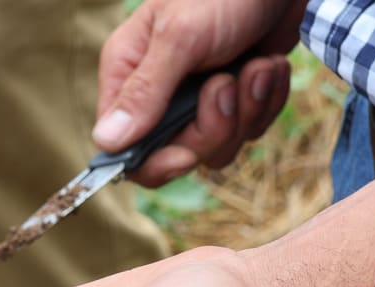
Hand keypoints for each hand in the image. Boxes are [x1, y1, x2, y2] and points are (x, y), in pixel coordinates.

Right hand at [93, 0, 306, 185]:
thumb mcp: (180, 37)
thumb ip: (145, 92)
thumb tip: (105, 141)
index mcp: (129, 75)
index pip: (125, 149)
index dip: (156, 161)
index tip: (186, 151)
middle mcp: (160, 94)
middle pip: (177, 154)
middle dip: (214, 127)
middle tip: (228, 83)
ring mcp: (200, 100)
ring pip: (218, 147)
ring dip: (248, 109)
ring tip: (258, 65)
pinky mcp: (237, 100)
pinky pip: (250, 129)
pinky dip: (267, 101)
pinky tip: (269, 65)